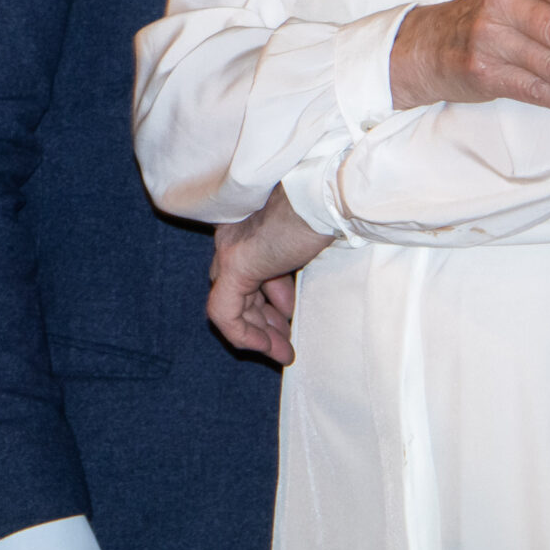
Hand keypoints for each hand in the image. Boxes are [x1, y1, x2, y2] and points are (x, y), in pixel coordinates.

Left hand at [208, 185, 330, 364]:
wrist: (325, 195)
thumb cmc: (323, 211)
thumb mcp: (300, 245)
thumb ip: (285, 269)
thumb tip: (286, 305)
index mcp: (244, 227)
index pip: (243, 274)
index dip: (266, 302)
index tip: (288, 318)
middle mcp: (230, 237)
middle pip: (237, 292)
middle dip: (262, 323)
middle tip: (286, 344)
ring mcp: (229, 250)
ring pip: (231, 305)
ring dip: (258, 335)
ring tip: (284, 354)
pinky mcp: (235, 265)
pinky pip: (225, 313)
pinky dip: (244, 336)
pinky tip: (269, 348)